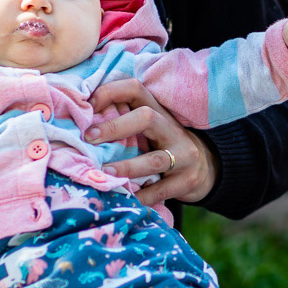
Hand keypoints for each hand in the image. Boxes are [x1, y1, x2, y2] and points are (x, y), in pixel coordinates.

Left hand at [85, 78, 217, 206]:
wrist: (205, 170)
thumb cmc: (164, 147)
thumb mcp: (150, 130)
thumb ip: (125, 124)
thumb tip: (82, 122)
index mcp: (159, 113)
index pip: (136, 89)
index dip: (111, 92)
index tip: (88, 106)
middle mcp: (172, 130)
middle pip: (146, 117)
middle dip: (115, 127)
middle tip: (89, 138)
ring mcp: (183, 156)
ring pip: (155, 159)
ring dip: (128, 166)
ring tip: (105, 173)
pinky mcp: (187, 181)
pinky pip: (162, 190)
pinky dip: (142, 196)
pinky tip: (126, 199)